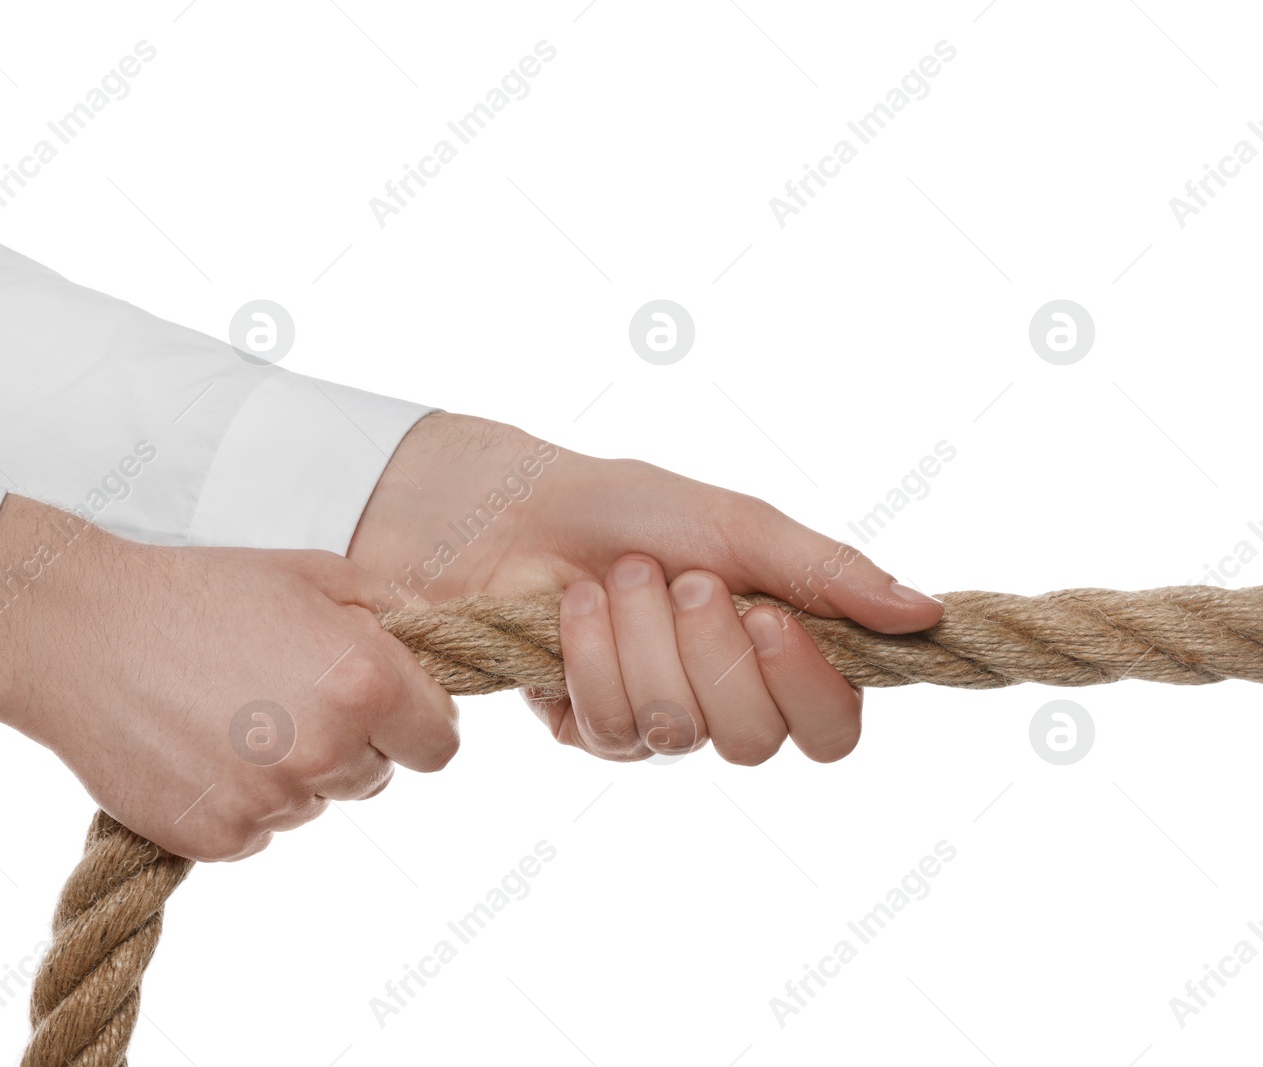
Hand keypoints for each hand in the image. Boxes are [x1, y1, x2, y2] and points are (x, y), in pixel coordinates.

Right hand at [0, 495, 457, 860]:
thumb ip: (392, 612)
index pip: (439, 745)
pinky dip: (238, 800)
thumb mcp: (314, 574)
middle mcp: (327, 748)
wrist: (80, 632)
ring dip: (290, 772)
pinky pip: (260, 831)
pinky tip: (199, 747)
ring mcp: (272, 800)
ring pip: (315, 803)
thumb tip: (440, 648)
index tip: (381, 707)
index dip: (413, 723)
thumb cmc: (200, 592)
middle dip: (348, 742)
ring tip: (229, 713)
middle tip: (283, 693)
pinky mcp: (222, 837)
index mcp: (366, 681)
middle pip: (375, 776)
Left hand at [346, 414, 942, 764]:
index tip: (768, 616)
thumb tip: (923, 613)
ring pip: (678, 730)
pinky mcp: (587, 729)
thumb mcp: (739, 525)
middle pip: (756, 742)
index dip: (809, 688)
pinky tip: (576, 607)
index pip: (832, 729)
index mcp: (776, 656)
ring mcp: (655, 722)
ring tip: (620, 578)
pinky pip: (609, 725)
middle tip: (684, 580)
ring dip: (645, 639)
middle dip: (713, 651)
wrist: (515, 506)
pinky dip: (592, 653)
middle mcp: (724, 701)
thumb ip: (827, 573)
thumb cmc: (631, 508)